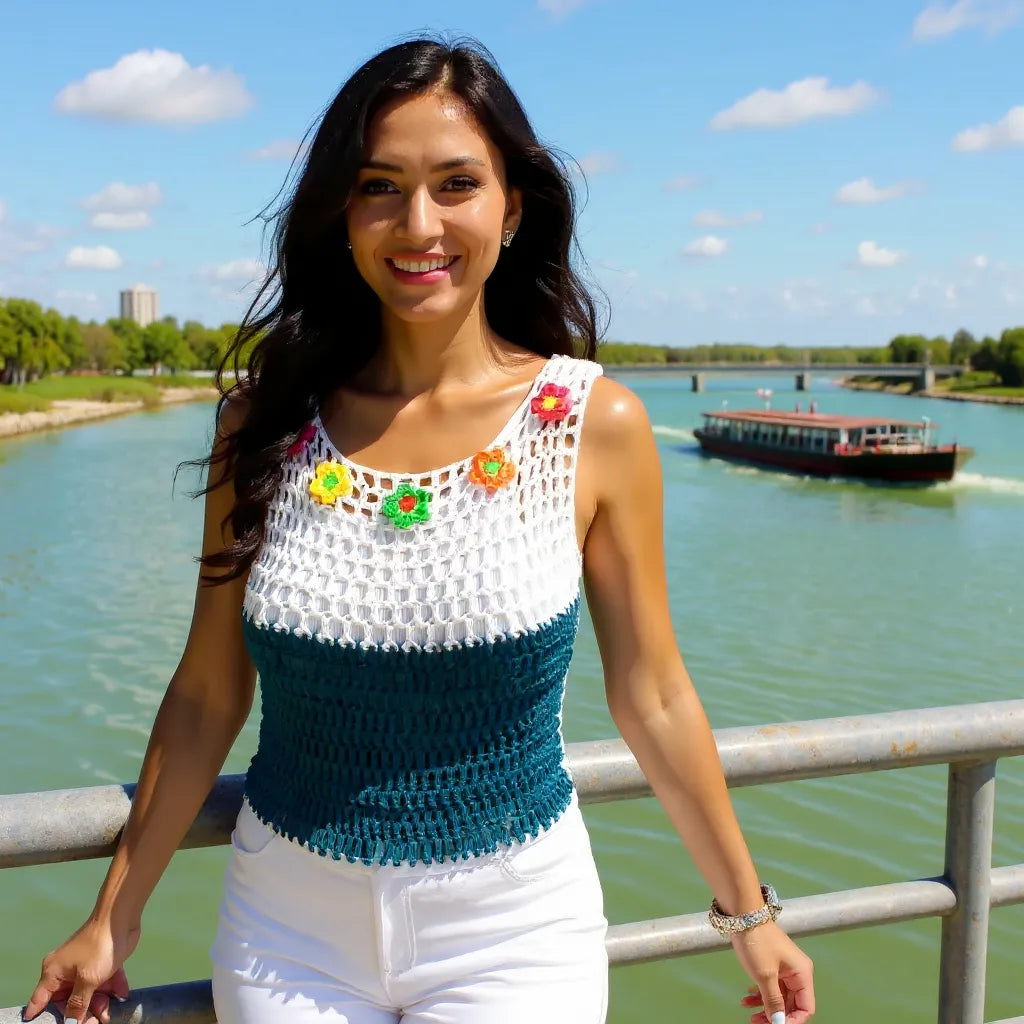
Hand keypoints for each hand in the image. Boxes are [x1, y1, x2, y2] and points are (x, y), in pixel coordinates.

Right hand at [24, 919, 138, 1023]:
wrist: (122, 918)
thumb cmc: (99, 947)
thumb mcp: (87, 980)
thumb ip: (77, 1004)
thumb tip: (70, 1023)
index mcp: (53, 972)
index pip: (41, 1000)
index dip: (43, 1015)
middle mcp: (66, 970)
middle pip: (69, 1000)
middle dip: (83, 1012)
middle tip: (97, 1021)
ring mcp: (85, 966)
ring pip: (89, 993)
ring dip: (100, 1003)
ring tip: (110, 1011)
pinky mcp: (102, 963)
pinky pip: (105, 981)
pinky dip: (113, 988)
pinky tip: (123, 994)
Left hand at [732, 921, 813, 1022]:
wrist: (742, 915)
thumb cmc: (756, 941)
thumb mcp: (764, 975)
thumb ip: (773, 1001)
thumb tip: (778, 1023)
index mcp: (802, 973)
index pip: (806, 1008)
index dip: (792, 1021)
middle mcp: (797, 972)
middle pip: (792, 1005)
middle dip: (776, 1016)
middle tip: (757, 1023)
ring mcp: (784, 969)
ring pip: (779, 997)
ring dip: (766, 1008)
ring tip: (750, 1015)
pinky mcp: (772, 965)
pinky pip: (770, 987)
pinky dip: (760, 995)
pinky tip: (746, 1000)